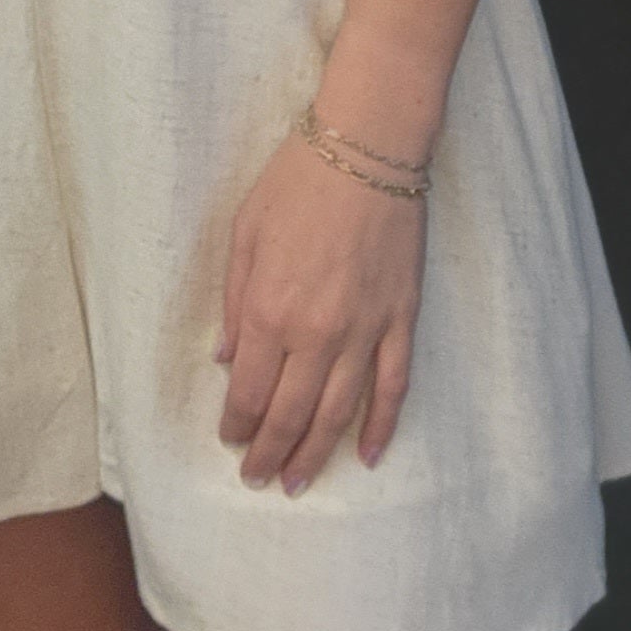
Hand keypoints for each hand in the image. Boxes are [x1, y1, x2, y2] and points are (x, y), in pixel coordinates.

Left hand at [214, 127, 426, 493]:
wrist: (368, 147)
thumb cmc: (297, 182)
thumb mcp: (245, 232)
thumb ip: (235, 301)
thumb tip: (229, 360)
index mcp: (270, 309)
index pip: (250, 390)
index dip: (238, 424)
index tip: (230, 441)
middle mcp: (316, 332)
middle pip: (291, 414)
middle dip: (270, 453)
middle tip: (256, 478)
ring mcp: (364, 331)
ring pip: (338, 413)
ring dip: (315, 455)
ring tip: (297, 483)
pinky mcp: (401, 320)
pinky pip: (393, 387)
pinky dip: (381, 426)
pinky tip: (367, 455)